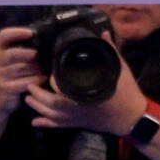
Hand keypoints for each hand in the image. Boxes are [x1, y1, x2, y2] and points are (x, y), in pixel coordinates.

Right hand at [0, 26, 43, 119]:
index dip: (17, 32)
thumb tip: (44, 38)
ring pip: (22, 68)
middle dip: (30, 54)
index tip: (31, 33)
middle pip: (13, 54)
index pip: (3, 36)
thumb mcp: (7, 58)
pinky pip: (26, 82)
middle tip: (42, 55)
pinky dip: (37, 79)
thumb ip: (19, 48)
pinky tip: (44, 78)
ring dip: (37, 67)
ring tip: (46, 67)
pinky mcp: (6, 88)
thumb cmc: (7, 73)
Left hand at [24, 33, 147, 135]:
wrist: (132, 117)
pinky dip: (45, 124)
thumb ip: (110, 50)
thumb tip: (102, 33)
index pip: (62, 87)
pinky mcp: (79, 124)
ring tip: (28, 99)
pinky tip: (35, 122)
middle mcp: (78, 107)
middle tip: (30, 85)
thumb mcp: (120, 68)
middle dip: (38, 95)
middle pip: (52, 103)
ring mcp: (77, 117)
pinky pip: (58, 126)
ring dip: (38, 107)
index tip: (48, 73)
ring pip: (52, 115)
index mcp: (86, 92)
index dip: (52, 81)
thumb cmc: (126, 92)